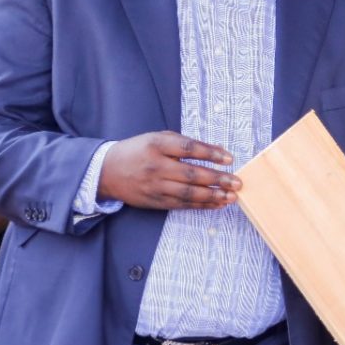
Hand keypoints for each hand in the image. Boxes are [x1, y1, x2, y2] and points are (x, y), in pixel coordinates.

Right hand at [98, 131, 240, 209]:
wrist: (107, 172)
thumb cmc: (138, 151)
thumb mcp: (158, 139)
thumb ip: (187, 143)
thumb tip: (219, 150)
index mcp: (157, 145)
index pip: (189, 149)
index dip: (211, 154)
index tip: (229, 159)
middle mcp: (156, 166)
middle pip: (192, 174)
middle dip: (218, 179)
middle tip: (237, 182)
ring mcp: (155, 186)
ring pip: (189, 193)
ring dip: (213, 196)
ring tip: (231, 197)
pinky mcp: (155, 202)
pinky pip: (182, 205)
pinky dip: (201, 205)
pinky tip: (216, 203)